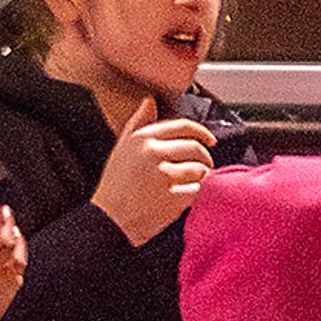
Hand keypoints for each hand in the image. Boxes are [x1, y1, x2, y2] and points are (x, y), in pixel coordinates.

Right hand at [92, 113, 216, 246]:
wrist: (109, 219)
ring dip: (200, 177)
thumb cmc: (115, 185)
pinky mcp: (172, 197)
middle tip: (205, 166)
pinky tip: (180, 198)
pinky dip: (193, 194)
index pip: (183, 127)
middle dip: (205, 158)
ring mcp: (163, 175)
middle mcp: (153, 153)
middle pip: (195, 148)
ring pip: (199, 169)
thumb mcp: (122, 147)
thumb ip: (138, 123)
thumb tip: (150, 101)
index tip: (211, 140)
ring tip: (188, 183)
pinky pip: (196, 190)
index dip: (202, 132)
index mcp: (143, 138)